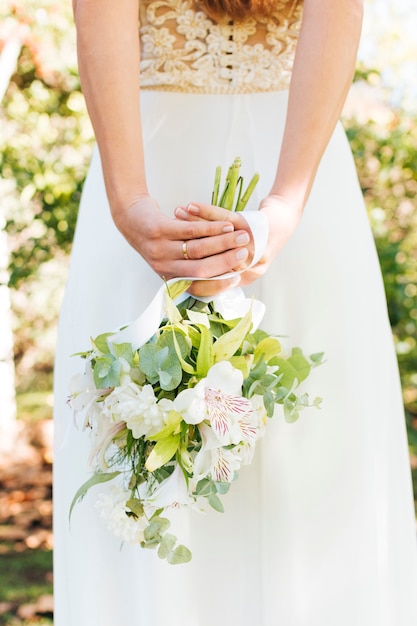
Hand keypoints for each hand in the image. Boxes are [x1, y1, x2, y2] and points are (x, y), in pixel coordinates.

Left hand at [111, 196, 250, 293]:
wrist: (130, 217)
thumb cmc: (159, 238)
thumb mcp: (172, 258)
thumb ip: (193, 265)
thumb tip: (226, 272)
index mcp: (170, 277)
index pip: (198, 286)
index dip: (219, 284)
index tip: (238, 277)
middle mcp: (164, 267)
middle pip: (201, 269)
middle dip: (226, 262)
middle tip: (245, 254)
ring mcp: (159, 249)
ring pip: (198, 249)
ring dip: (223, 243)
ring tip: (241, 236)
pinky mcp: (158, 229)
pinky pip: (190, 230)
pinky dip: (211, 228)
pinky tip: (226, 224)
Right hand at [174, 195, 301, 287]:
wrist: (283, 219)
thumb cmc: (255, 238)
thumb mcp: (235, 256)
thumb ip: (214, 265)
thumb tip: (180, 266)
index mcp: (240, 278)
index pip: (207, 284)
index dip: (185, 271)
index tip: (168, 258)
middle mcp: (247, 268)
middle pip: (206, 262)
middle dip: (184, 245)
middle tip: (167, 233)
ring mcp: (250, 249)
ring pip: (213, 240)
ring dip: (191, 226)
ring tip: (176, 215)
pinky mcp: (252, 228)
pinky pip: (224, 220)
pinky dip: (206, 212)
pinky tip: (191, 206)